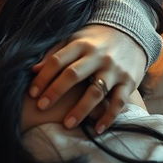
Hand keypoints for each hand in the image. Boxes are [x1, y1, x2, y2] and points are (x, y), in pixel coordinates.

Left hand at [29, 24, 144, 132]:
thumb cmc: (93, 40)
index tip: (32, 94)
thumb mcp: (73, 40)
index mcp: (80, 44)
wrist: (131, 33)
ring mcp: (115, 70)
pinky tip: (97, 129)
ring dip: (80, 110)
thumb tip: (33, 69)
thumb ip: (55, 54)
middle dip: (55, 92)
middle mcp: (98, 56)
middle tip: (41, 107)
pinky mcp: (130, 82)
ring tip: (67, 124)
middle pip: (73, 75)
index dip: (43, 77)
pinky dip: (108, 117)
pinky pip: (119, 102)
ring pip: (95, 92)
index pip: (57, 61)